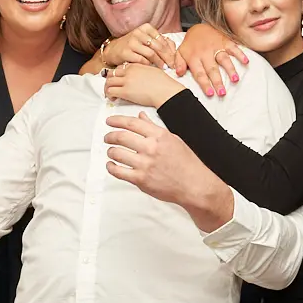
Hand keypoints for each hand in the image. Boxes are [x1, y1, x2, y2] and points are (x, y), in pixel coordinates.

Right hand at [100, 24, 178, 73]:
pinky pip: (141, 60)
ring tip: (164, 68)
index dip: (170, 50)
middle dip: (167, 57)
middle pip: (158, 46)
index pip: (162, 39)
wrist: (113, 50)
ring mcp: (131, 42)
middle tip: (172, 65)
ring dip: (159, 62)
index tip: (175, 59)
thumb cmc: (132, 46)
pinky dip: (148, 65)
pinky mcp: (126, 52)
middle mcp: (138, 33)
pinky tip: (152, 69)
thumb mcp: (145, 39)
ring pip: (151, 53)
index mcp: (145, 28)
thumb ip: (158, 42)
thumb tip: (174, 50)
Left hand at [103, 61, 184, 108]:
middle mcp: (129, 72)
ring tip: (111, 94)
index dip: (117, 74)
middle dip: (109, 80)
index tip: (118, 80)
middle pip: (112, 73)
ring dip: (107, 88)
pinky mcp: (126, 91)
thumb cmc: (164, 83)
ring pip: (109, 82)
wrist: (166, 90)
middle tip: (111, 87)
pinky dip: (110, 95)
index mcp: (135, 65)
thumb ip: (144, 70)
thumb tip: (142, 75)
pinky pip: (111, 91)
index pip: (120, 67)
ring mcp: (126, 81)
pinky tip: (114, 98)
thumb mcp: (153, 70)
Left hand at [104, 114, 230, 228]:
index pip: (132, 123)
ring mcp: (145, 164)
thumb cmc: (186, 164)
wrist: (194, 185)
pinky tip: (111, 165)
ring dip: (110, 151)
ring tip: (111, 151)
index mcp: (159, 136)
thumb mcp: (173, 139)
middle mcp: (151, 148)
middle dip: (110, 136)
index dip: (117, 120)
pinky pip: (118, 171)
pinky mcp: (141, 180)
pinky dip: (111, 167)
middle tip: (108, 137)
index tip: (110, 121)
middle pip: (121, 136)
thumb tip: (141, 117)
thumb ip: (154, 128)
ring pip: (117, 153)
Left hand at [176, 20, 246, 96]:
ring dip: (230, 69)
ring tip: (235, 80)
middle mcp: (205, 52)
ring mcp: (216, 46)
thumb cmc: (190, 44)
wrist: (199, 27)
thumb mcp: (180, 52)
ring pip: (224, 59)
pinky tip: (245, 62)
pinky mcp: (225, 41)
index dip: (205, 84)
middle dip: (217, 81)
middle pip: (212, 69)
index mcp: (194, 57)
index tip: (210, 94)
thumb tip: (179, 73)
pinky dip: (240, 54)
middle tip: (222, 93)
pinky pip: (233, 47)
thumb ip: (179, 63)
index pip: (199, 73)